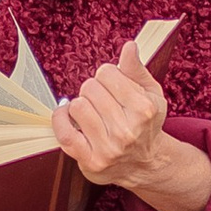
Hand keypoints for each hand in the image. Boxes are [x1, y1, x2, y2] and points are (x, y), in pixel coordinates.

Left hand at [50, 49, 210, 210]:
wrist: (145, 164)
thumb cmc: (146, 124)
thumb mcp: (150, 94)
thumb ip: (136, 70)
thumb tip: (129, 47)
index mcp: (144, 109)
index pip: (107, 73)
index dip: (107, 75)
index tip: (112, 84)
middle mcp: (127, 131)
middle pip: (90, 88)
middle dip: (94, 90)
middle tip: (102, 100)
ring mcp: (108, 148)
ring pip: (77, 107)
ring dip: (81, 105)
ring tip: (92, 112)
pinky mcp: (91, 161)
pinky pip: (64, 133)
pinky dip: (60, 119)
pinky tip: (66, 114)